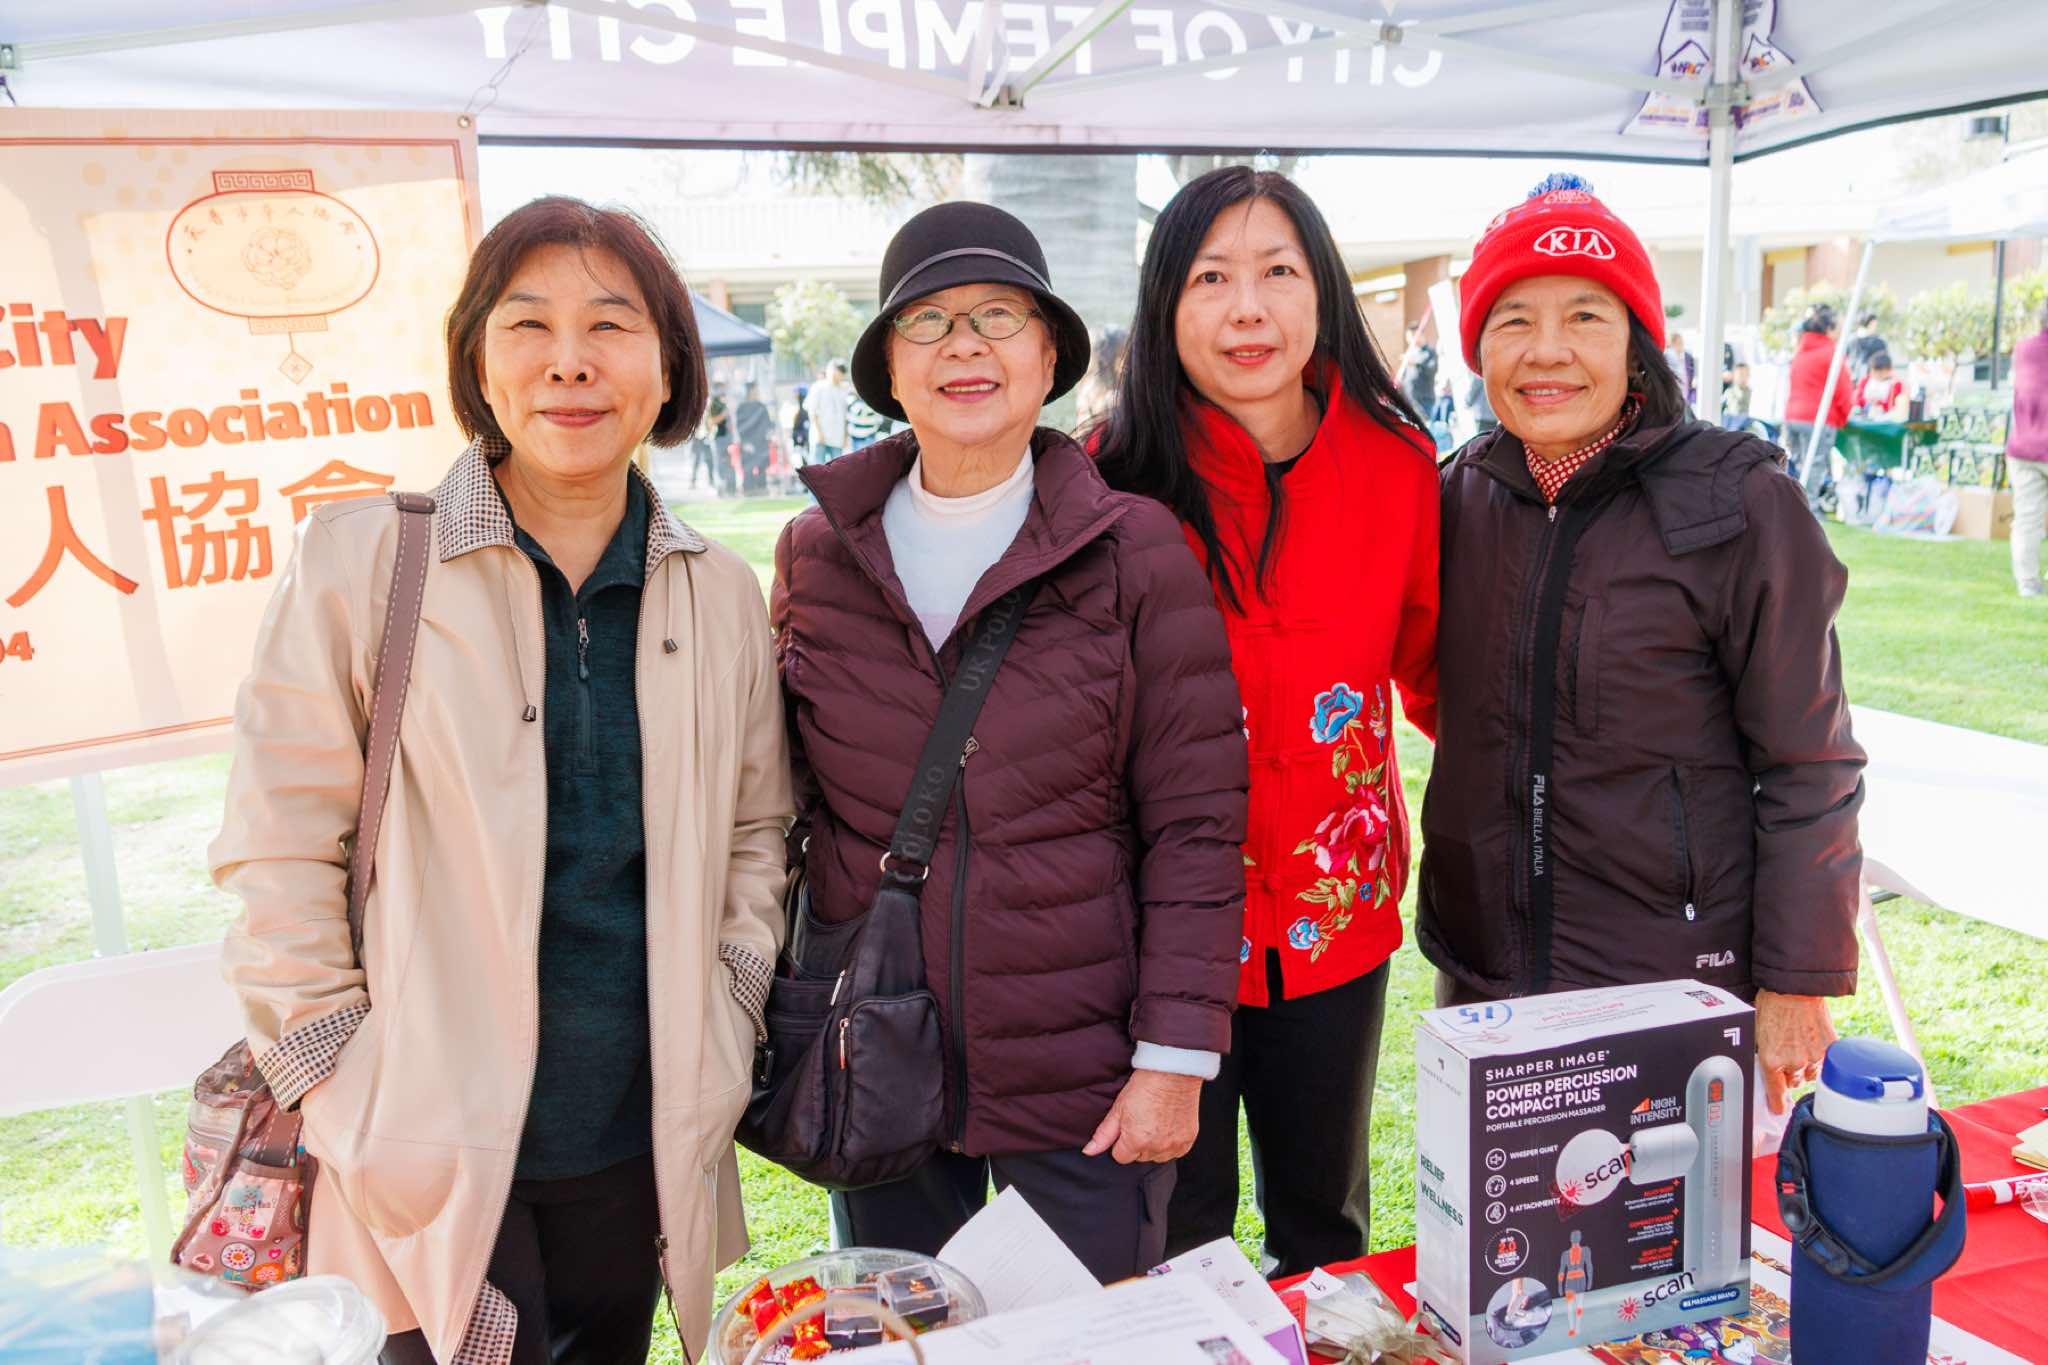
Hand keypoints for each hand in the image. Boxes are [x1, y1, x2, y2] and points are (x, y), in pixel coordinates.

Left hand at [1082, 1070, 1201, 1163]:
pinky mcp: (1188, 1141)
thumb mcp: (1118, 1109)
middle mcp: (1156, 1147)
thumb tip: (1089, 1152)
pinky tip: (1166, 1125)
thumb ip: (1103, 1135)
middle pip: (1139, 1157)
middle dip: (1137, 1144)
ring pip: (1157, 1157)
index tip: (1127, 1126)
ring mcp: (1174, 1145)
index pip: (1121, 1157)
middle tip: (1142, 1120)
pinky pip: (1174, 1153)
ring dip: (1154, 1145)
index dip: (1121, 1141)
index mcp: (1136, 1141)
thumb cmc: (1144, 1087)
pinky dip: (1170, 1143)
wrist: (1172, 1073)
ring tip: (1155, 1122)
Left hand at [1755, 989, 1837, 1114]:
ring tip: (1799, 1045)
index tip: (1777, 1109)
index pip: (1775, 1092)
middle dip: (1788, 1074)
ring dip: (1804, 1066)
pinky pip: (1825, 1062)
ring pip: (1810, 1073)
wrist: (1796, 988)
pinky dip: (1819, 1056)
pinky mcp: (1829, 1049)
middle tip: (1786, 1056)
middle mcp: (1793, 1062)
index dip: (1776, 1103)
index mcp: (1770, 1060)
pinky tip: (1812, 1042)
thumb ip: (1763, 1053)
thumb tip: (1765, 1068)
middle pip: (1793, 1082)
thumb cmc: (1772, 1003)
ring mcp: (1813, 1057)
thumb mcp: (1756, 1030)